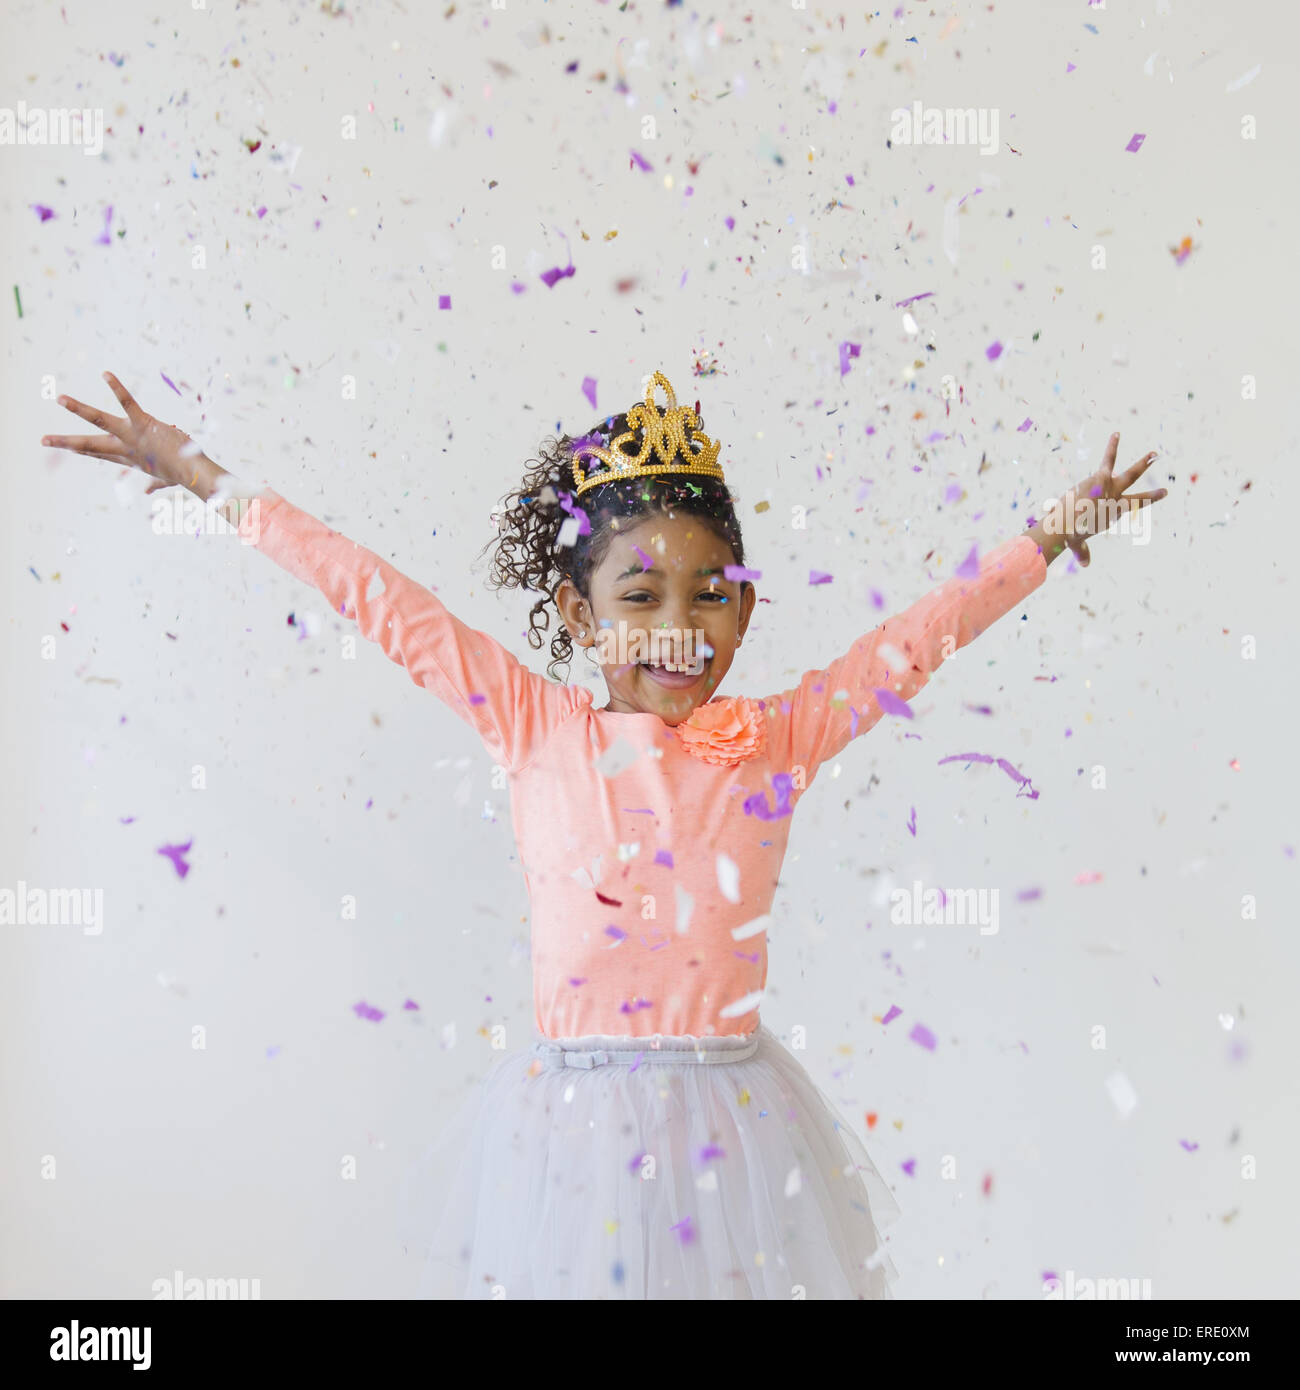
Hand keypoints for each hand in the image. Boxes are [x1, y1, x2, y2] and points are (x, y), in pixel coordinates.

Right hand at [40, 371, 208, 494]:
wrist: (192, 474)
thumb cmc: (182, 475)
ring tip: (60, 399)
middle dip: (65, 442)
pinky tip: (105, 374)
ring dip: (79, 409)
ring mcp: (131, 435)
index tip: (64, 446)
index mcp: (128, 459)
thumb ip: (155, 484)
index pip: (99, 453)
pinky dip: (117, 388)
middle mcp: (125, 448)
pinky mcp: (142, 424)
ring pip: (100, 420)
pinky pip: (127, 403)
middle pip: (89, 445)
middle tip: (43, 439)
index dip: (80, 450)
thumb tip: (148, 491)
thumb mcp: (164, 479)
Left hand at [1029, 432, 1168, 565]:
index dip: (1146, 501)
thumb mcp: (1077, 545)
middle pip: (1137, 494)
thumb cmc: (1069, 536)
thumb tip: (1086, 564)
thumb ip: (1082, 553)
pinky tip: (1118, 433)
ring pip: (1130, 474)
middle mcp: (1116, 502)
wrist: (1067, 525)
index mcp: (1113, 515)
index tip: (1162, 494)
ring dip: (1144, 463)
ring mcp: (1111, 489)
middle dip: (1151, 492)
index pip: (1132, 507)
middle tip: (1165, 491)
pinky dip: (1114, 445)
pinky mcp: (1102, 478)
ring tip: (1155, 454)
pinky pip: (1109, 458)